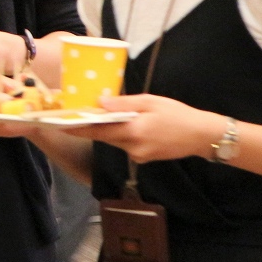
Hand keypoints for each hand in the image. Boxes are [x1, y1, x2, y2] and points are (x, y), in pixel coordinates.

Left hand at [62, 94, 218, 163]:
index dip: (77, 128)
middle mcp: (132, 148)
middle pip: (104, 136)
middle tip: (77, 114)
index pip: (98, 131)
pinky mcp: (143, 159)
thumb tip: (100, 103)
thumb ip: (124, 104)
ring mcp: (138, 156)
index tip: (59, 124)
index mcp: (133, 132)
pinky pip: (126, 145)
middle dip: (92, 126)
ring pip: (115, 141)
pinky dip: (124, 135)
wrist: (203, 136)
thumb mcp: (151, 102)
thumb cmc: (179, 115)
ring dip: (110, 129)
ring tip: (108, 115)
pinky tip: (134, 125)